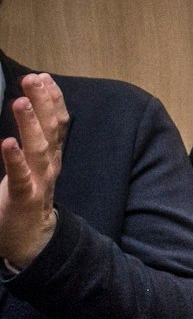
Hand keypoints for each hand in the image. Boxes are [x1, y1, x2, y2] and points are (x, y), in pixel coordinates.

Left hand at [1, 74, 68, 268]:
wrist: (31, 241)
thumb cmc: (26, 198)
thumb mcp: (32, 166)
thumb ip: (32, 141)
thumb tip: (26, 111)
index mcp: (50, 155)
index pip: (57, 122)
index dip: (52, 98)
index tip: (42, 77)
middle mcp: (49, 164)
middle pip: (51, 128)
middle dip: (43, 101)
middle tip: (33, 79)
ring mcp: (39, 181)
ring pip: (38, 147)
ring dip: (30, 123)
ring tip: (20, 102)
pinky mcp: (24, 198)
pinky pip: (20, 176)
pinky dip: (15, 159)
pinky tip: (7, 142)